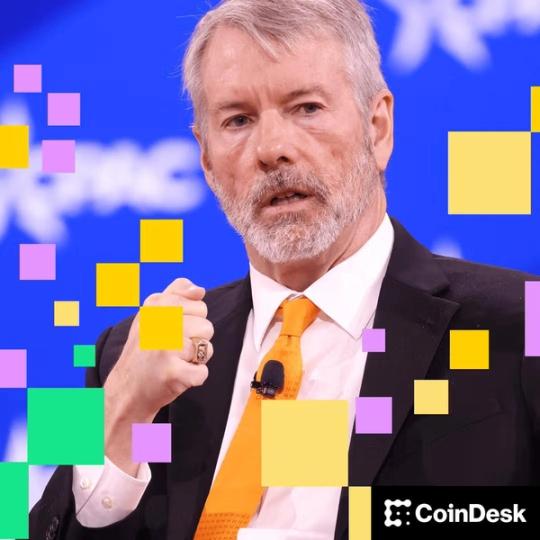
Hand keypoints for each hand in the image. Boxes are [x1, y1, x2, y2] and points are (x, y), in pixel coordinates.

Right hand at [103, 278, 213, 474]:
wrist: (125, 390)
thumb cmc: (144, 349)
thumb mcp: (152, 313)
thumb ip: (176, 294)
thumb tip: (200, 289)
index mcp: (156, 305)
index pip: (200, 305)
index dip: (192, 320)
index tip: (173, 330)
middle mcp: (160, 323)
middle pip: (207, 326)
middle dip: (196, 340)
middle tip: (173, 349)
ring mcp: (166, 348)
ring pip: (207, 348)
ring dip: (196, 360)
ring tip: (174, 361)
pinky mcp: (172, 372)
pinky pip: (203, 372)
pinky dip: (194, 378)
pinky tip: (176, 376)